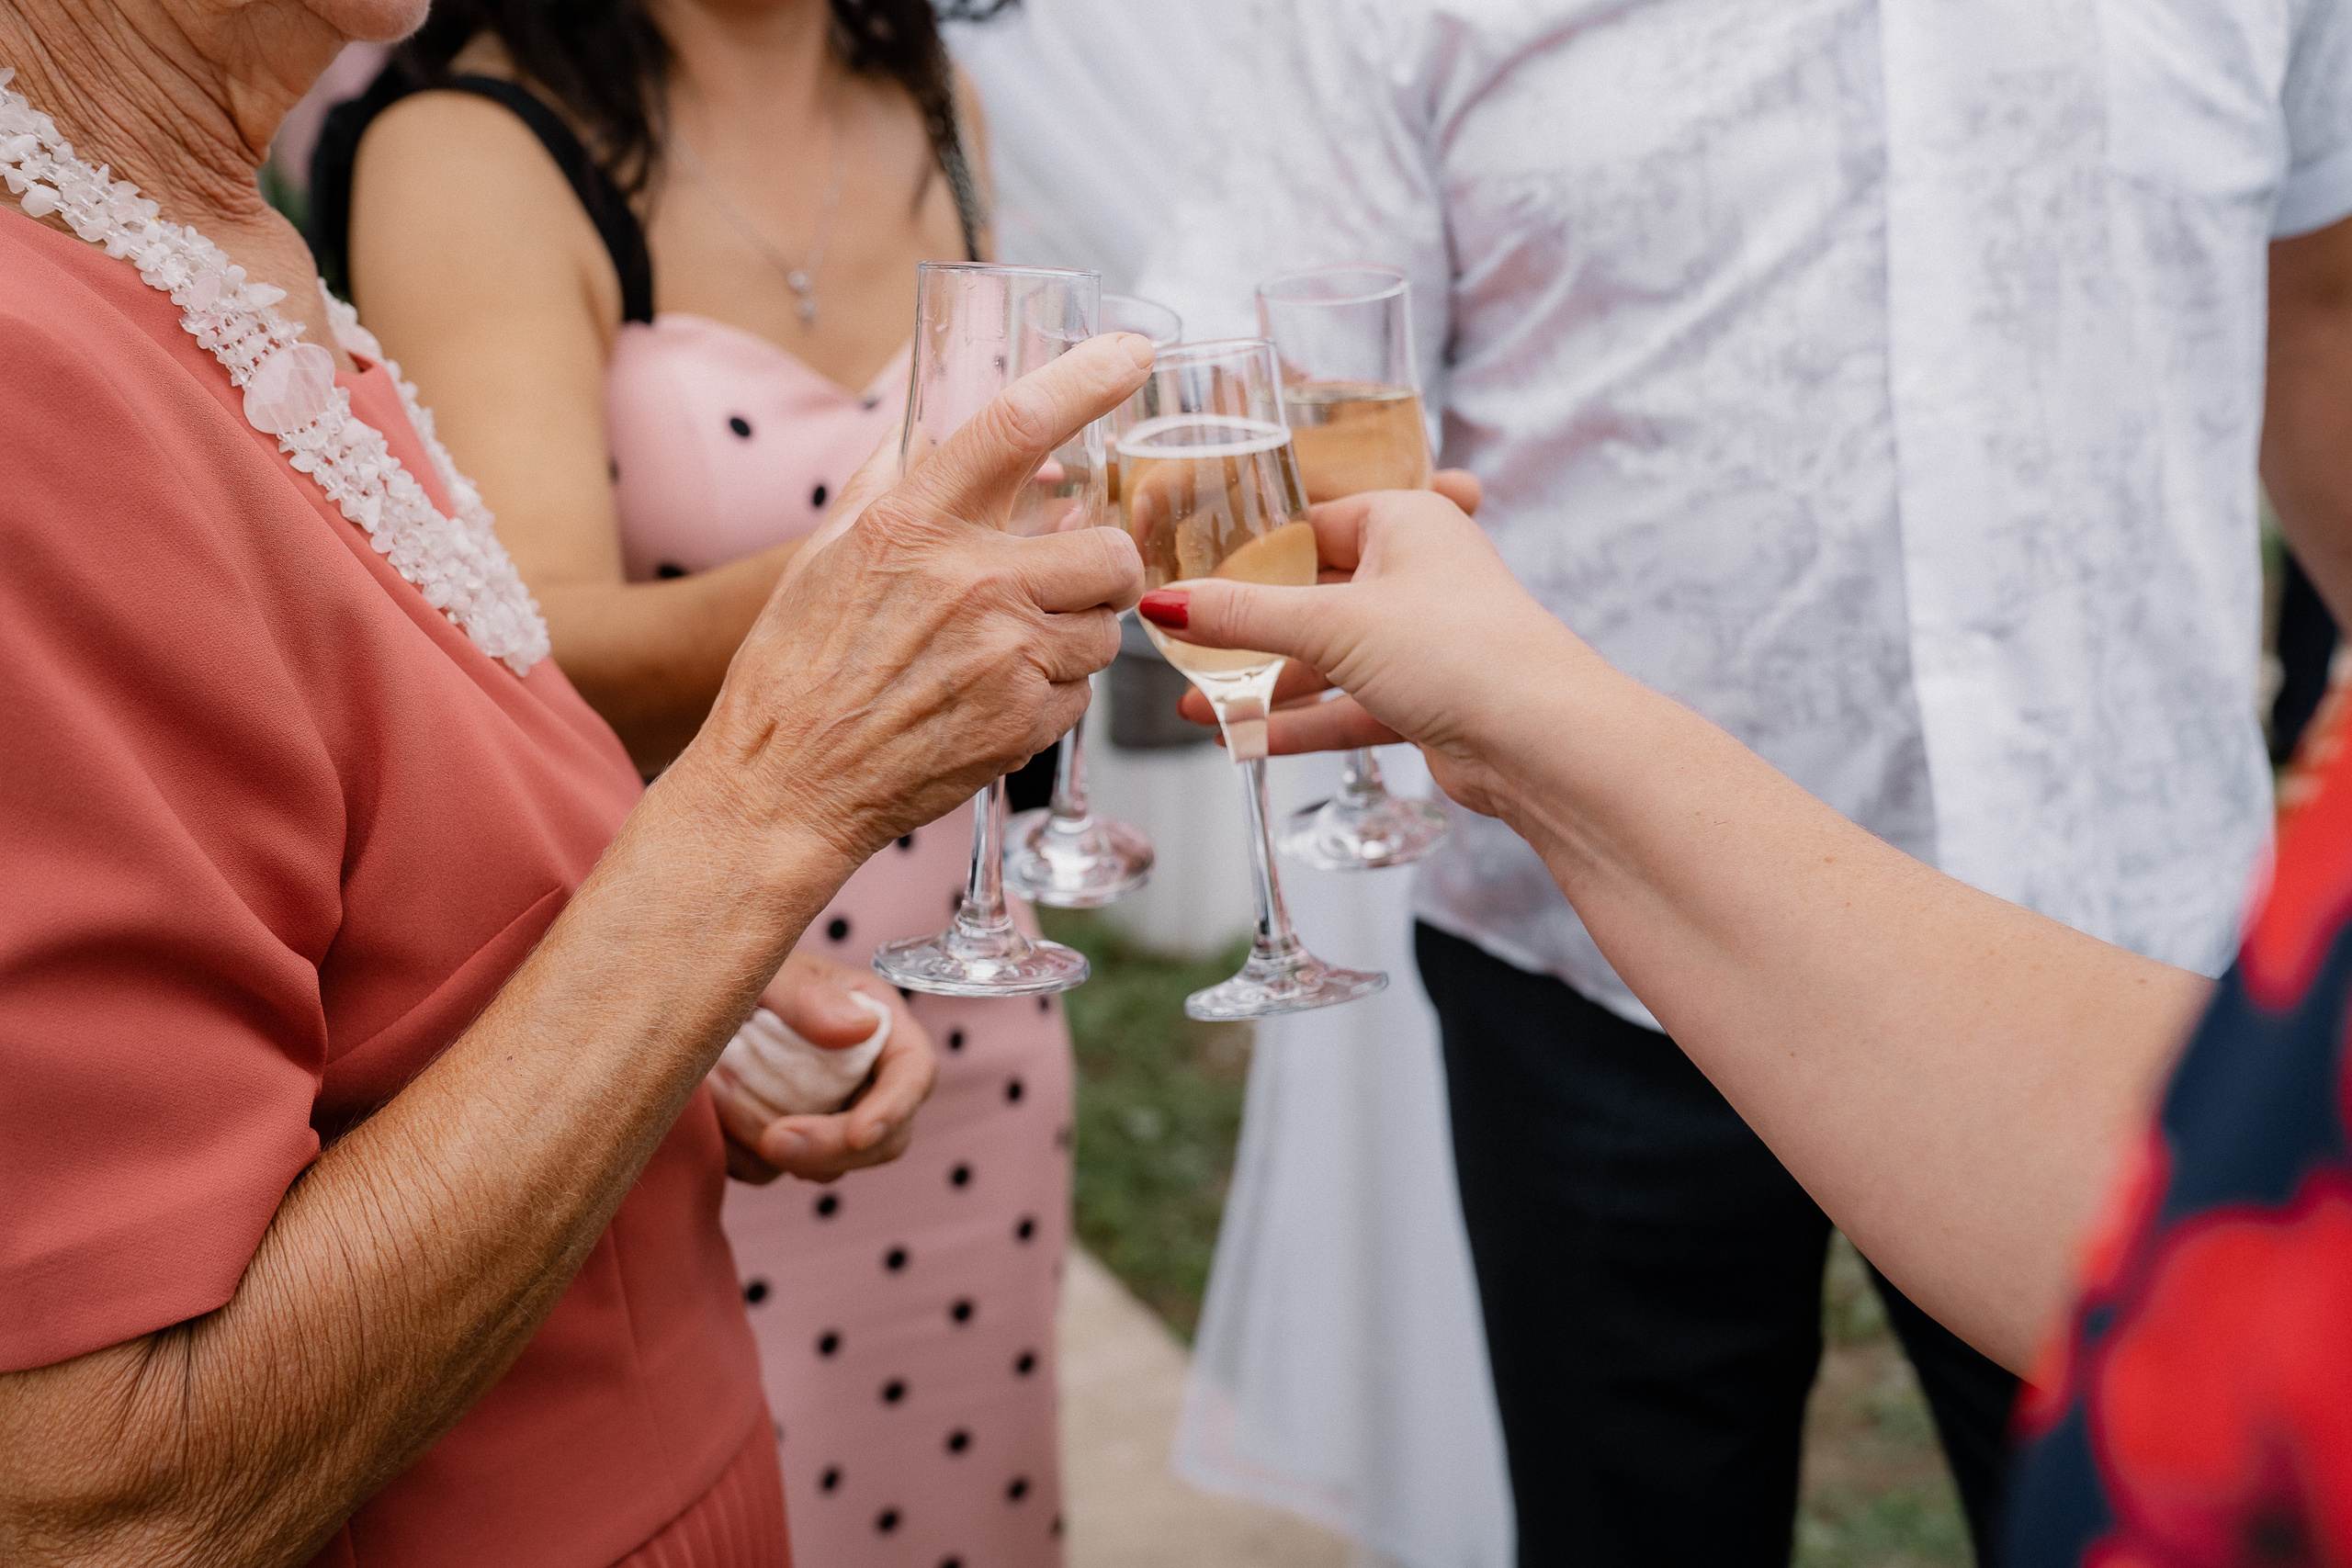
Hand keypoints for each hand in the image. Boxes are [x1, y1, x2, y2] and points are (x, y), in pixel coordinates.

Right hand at [672, 333, 1154, 871]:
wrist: (785, 784)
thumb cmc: (796, 670)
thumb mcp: (826, 554)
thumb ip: (887, 482)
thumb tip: (930, 427)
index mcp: (913, 522)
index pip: (1017, 423)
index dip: (1087, 377)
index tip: (1132, 352)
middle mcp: (970, 579)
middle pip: (1107, 548)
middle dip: (1101, 565)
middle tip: (1065, 580)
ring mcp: (1004, 653)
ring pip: (1105, 627)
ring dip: (1075, 635)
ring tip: (1009, 651)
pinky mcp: (1024, 720)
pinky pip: (1080, 692)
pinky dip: (1052, 694)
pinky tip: (993, 700)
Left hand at [716, 951, 936, 1184]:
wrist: (697, 997)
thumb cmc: (744, 969)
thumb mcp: (771, 969)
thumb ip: (808, 994)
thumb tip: (860, 1029)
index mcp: (879, 1023)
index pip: (912, 1072)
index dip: (894, 1109)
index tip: (858, 1135)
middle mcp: (865, 1076)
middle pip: (883, 1139)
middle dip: (829, 1148)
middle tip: (771, 1142)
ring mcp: (828, 1115)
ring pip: (825, 1164)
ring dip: (772, 1146)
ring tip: (719, 1089)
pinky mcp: (788, 1141)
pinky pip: (774, 1171)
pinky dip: (742, 1154)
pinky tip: (713, 1109)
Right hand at [1146, 481, 1592, 819]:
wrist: (1543, 740)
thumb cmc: (1462, 651)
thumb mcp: (1332, 625)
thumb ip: (1242, 616)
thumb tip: (1166, 604)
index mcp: (1404, 523)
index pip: (1307, 526)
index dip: (1246, 552)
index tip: (1187, 572)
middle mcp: (1417, 574)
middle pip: (1311, 597)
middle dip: (1248, 630)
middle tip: (1183, 643)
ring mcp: (1422, 641)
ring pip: (1326, 659)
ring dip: (1265, 686)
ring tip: (1195, 706)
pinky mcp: (1425, 700)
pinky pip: (1346, 706)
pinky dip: (1299, 723)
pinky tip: (1242, 741)